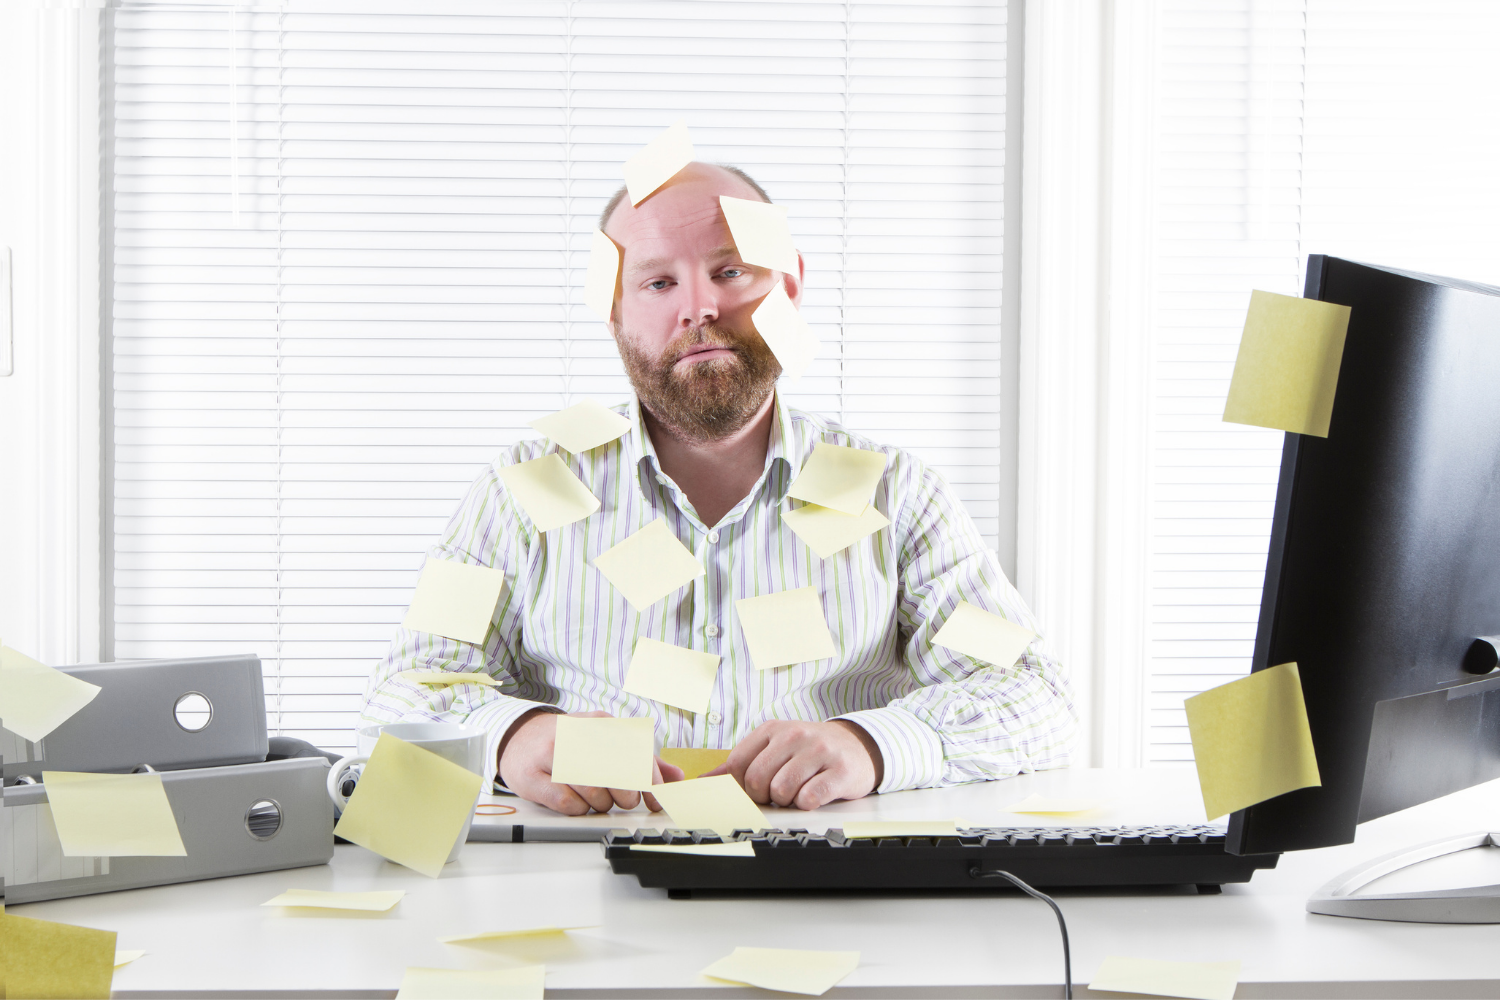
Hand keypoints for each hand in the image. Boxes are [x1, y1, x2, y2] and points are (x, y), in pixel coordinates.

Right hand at [497, 709, 684, 814]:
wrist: (519, 737)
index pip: (637, 753)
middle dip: (626, 795)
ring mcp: (552, 754)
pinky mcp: (532, 776)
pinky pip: (568, 804)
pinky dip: (578, 808)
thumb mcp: (607, 741)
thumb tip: (676, 777)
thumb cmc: (570, 743)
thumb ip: (642, 759)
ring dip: (601, 804)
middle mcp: (577, 734)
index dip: (651, 782)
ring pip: (594, 792)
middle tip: (623, 800)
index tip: (655, 801)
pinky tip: (576, 801)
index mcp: (602, 723)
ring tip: (596, 798)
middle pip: (618, 774)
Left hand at [703, 719, 883, 809]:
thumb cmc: (809, 751)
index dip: (742, 786)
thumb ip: (741, 763)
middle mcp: (794, 735)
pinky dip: (807, 804)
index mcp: (772, 730)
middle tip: (780, 793)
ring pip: (781, 791)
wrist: (858, 746)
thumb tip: (703, 780)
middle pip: (756, 781)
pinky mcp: (840, 771)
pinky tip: (814, 795)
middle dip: (764, 797)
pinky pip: (809, 798)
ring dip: (787, 801)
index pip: (736, 765)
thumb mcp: (774, 748)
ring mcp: (819, 751)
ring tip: (798, 791)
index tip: (757, 789)